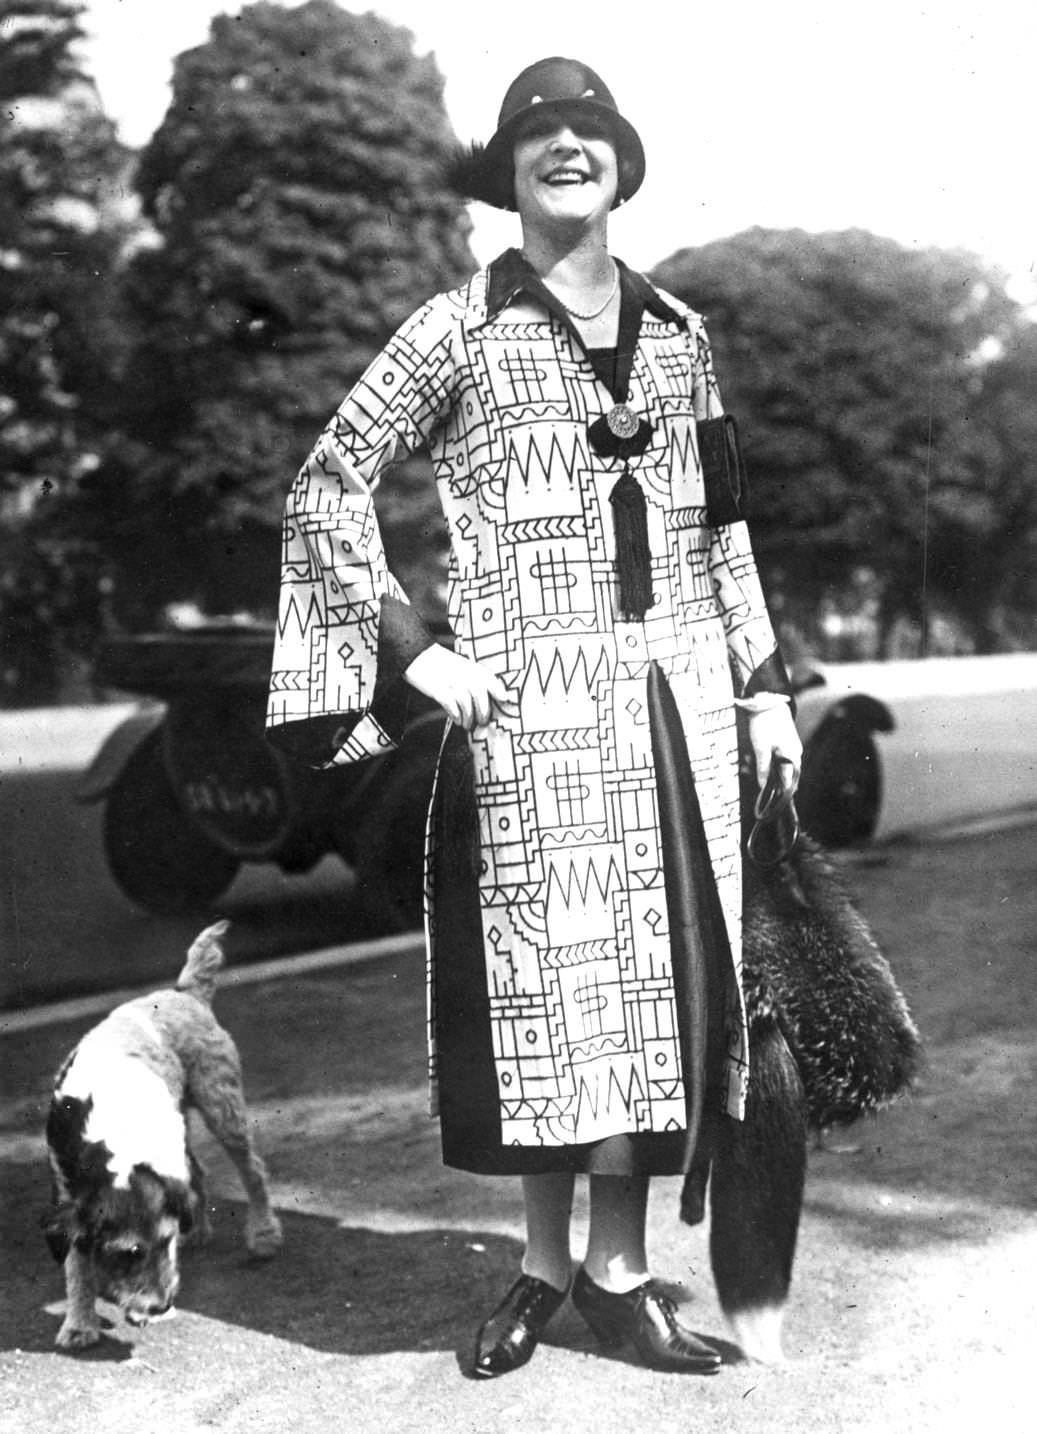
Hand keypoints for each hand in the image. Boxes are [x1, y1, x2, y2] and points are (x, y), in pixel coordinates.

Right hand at [403, 645, 517, 734]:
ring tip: (468, 725)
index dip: (499, 691)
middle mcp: (464, 675)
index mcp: (473, 668)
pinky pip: (451, 707)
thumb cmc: (445, 665)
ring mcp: (451, 683)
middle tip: (483, 722)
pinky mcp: (438, 691)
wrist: (420, 656)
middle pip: (479, 697)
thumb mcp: (465, 666)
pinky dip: (456, 716)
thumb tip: (492, 699)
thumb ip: (477, 680)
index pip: (490, 680)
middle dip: (483, 712)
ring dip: (469, 718)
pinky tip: (457, 720)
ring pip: (466, 705)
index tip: (505, 700)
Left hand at [747, 702, 801, 792]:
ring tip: (758, 775)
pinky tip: (762, 763)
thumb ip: (763, 767)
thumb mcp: (760, 746)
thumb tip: (763, 785)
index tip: (771, 801)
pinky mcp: (787, 741)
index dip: (780, 791)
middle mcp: (796, 752)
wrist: (768, 701)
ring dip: (773, 772)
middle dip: (776, 782)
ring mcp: (792, 746)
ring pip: (784, 766)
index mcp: (792, 756)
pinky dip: (773, 763)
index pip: (789, 781)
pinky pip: (782, 757)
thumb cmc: (765, 723)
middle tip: (763, 789)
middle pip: (788, 774)